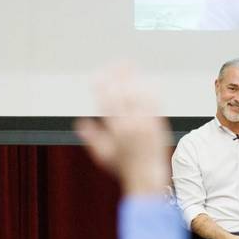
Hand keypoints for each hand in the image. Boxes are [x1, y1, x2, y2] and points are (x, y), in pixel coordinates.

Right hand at [74, 66, 169, 195]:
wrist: (147, 176)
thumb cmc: (124, 167)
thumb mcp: (103, 155)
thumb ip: (92, 138)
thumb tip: (80, 123)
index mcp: (115, 131)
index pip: (106, 103)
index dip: (101, 87)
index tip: (98, 75)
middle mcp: (130, 126)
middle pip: (123, 94)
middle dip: (118, 76)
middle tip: (116, 62)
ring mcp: (146, 125)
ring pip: (139, 96)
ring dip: (134, 78)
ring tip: (130, 66)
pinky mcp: (158, 125)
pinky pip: (155, 103)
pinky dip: (151, 90)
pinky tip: (148, 80)